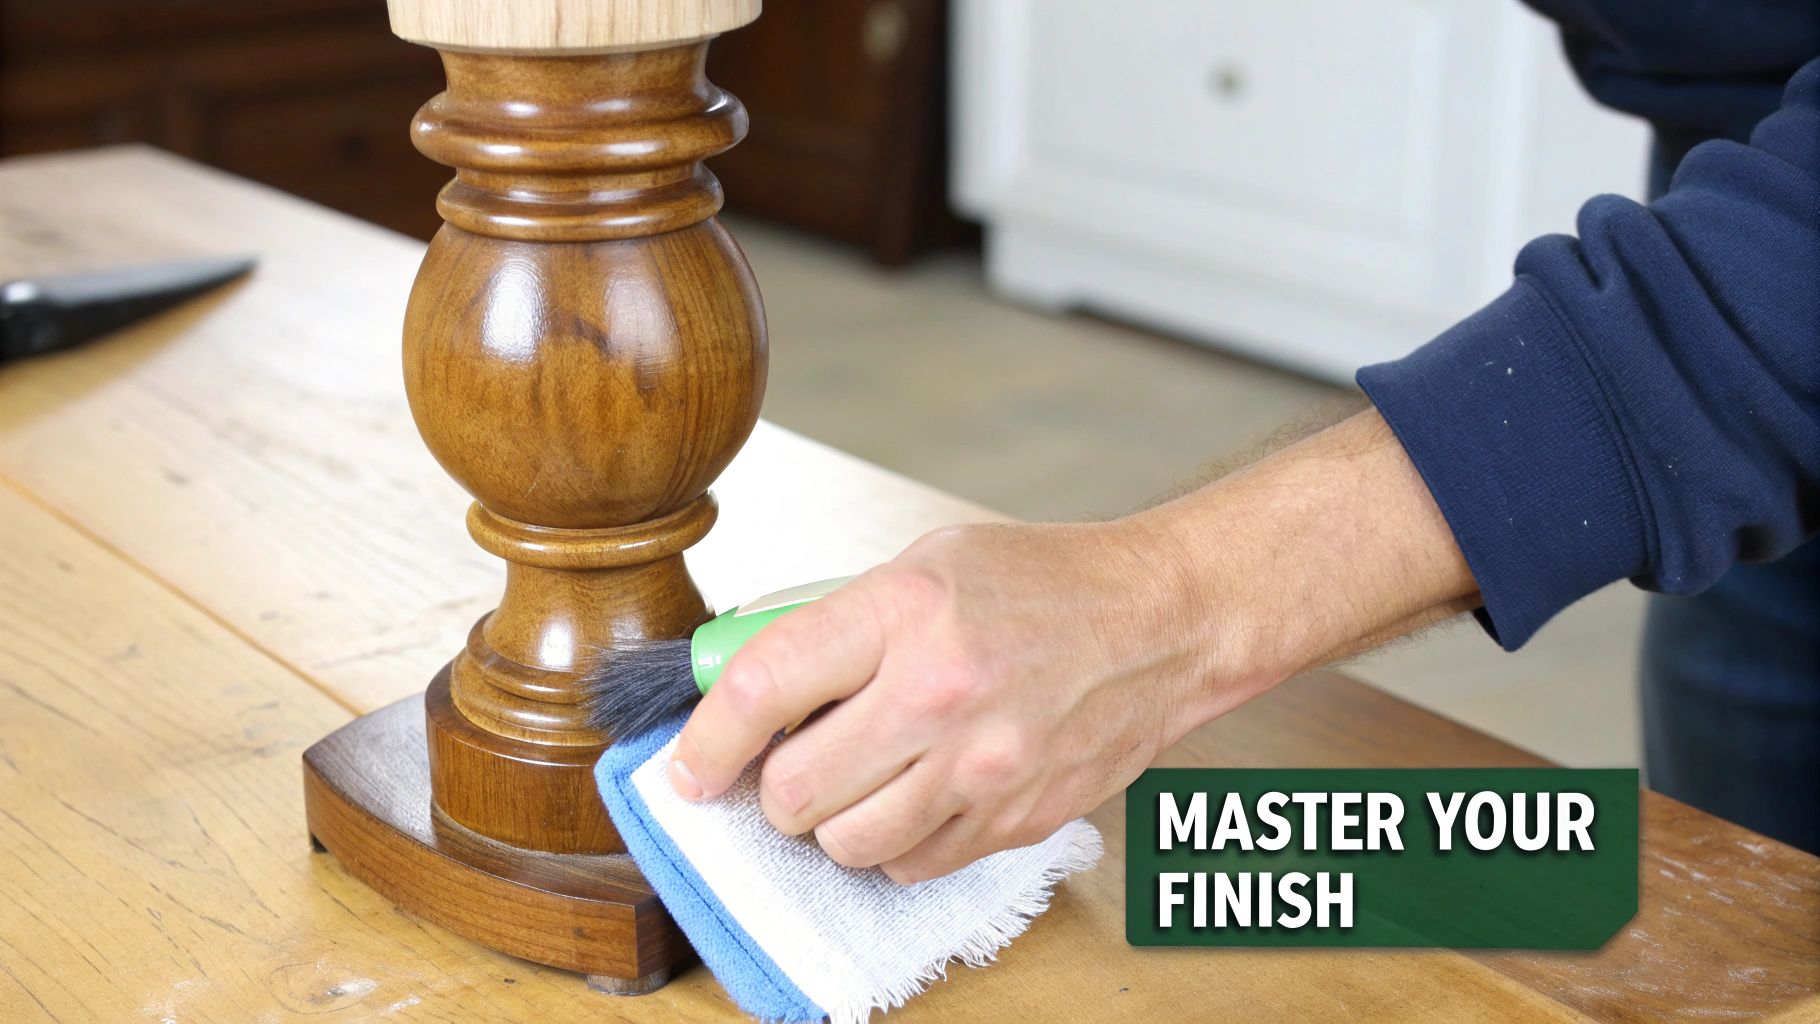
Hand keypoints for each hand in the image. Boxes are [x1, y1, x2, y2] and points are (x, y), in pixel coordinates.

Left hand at [666, 518, 1232, 882]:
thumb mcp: (925, 561)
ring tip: (860, 777)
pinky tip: (916, 793)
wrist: (1163, 621)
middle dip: (772, 786)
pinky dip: (894, 843)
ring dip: (831, 821)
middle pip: (794, 791)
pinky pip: (910, 866)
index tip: (688, 769)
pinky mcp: (1013, 819)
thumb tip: (738, 674)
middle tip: (792, 760)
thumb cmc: (1043, 583)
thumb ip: (833, 620)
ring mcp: (983, 769)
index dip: (706, 740)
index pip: (764, 688)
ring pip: (845, 844)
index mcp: (907, 612)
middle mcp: (941, 695)